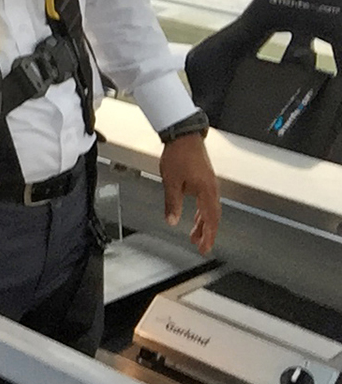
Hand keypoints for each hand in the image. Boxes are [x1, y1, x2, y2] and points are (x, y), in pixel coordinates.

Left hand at [159, 133, 220, 253]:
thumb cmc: (179, 155)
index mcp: (207, 191)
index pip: (210, 219)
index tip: (204, 248)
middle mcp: (212, 189)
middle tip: (201, 246)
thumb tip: (172, 220)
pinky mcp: (205, 180)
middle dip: (207, 233)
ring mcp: (209, 184)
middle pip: (213, 216)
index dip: (208, 236)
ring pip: (210, 209)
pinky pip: (207, 201)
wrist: (184, 136)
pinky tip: (197, 216)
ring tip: (196, 235)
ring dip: (204, 223)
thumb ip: (172, 203)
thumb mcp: (171, 181)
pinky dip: (203, 212)